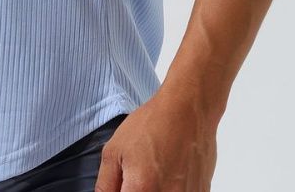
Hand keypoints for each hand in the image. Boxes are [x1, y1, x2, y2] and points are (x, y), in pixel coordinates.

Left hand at [95, 87, 217, 190]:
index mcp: (141, 190)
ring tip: (155, 171)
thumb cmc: (152, 124)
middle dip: (136, 190)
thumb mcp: (115, 150)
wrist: (188, 110)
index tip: (124, 186)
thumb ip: (106, 185)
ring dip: (154, 188)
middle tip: (138, 177)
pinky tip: (171, 173)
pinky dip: (172, 188)